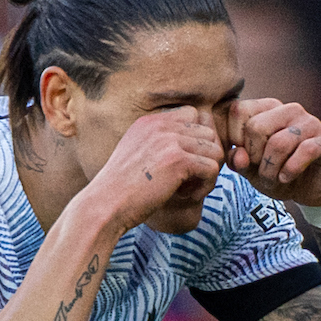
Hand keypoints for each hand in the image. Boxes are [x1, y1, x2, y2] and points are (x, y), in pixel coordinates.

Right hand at [86, 106, 224, 232]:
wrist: (106, 205)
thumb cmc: (120, 189)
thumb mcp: (135, 155)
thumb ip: (157, 144)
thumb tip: (189, 150)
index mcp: (150, 122)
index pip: (193, 115)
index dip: (196, 140)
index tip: (184, 163)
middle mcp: (160, 125)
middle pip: (208, 133)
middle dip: (205, 157)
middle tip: (190, 180)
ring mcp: (170, 140)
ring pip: (215, 150)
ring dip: (208, 173)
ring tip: (190, 189)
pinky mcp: (178, 160)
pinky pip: (212, 168)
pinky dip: (206, 186)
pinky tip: (188, 197)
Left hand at [227, 99, 320, 205]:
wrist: (312, 190)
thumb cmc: (280, 173)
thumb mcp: (251, 170)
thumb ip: (238, 161)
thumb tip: (238, 155)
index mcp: (268, 109)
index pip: (238, 110)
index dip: (234, 138)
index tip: (244, 156)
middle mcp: (289, 110)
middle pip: (256, 127)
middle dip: (254, 157)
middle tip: (261, 170)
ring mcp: (309, 123)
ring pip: (279, 142)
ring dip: (271, 169)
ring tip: (274, 178)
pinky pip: (304, 151)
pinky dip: (291, 170)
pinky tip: (287, 177)